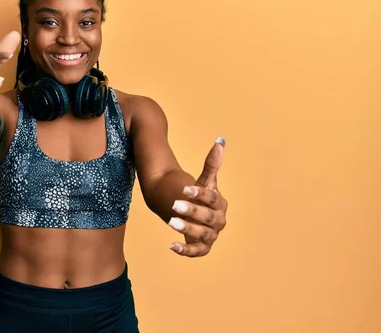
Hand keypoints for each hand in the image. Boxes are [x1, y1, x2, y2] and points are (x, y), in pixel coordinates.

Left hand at [169, 137, 227, 256]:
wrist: (189, 210)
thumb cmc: (196, 194)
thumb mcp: (203, 180)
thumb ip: (211, 164)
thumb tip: (220, 142)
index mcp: (221, 204)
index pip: (212, 199)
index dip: (199, 194)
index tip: (184, 188)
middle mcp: (219, 221)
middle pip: (207, 217)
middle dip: (192, 211)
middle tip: (174, 205)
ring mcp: (211, 235)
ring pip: (202, 234)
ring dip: (188, 229)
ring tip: (172, 222)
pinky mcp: (202, 247)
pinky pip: (196, 251)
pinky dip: (186, 251)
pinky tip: (172, 245)